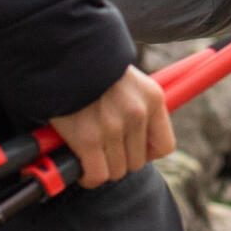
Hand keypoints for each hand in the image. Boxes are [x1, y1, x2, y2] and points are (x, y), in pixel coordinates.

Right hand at [50, 65, 174, 187]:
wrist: (65, 54)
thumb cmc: (92, 67)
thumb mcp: (127, 79)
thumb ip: (135, 105)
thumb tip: (133, 135)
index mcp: (152, 98)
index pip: (165, 146)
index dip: (147, 152)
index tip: (130, 148)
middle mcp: (137, 114)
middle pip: (137, 162)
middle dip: (119, 160)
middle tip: (103, 149)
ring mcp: (113, 127)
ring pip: (116, 171)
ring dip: (102, 168)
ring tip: (90, 155)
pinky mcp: (89, 139)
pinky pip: (97, 175)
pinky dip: (89, 177)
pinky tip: (81, 167)